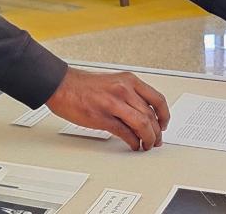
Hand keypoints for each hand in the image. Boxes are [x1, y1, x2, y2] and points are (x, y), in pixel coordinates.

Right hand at [46, 67, 169, 150]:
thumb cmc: (83, 85)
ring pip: (142, 125)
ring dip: (147, 139)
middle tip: (156, 140)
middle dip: (156, 132)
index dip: (165, 115)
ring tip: (146, 145)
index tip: (164, 124)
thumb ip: (129, 95)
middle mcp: (123, 90)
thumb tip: (142, 113)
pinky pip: (125, 133)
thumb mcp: (112, 82)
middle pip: (151, 116)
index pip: (157, 99)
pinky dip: (132, 142)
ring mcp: (113, 104)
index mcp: (128, 80)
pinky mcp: (102, 117)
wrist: (60, 85)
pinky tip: (133, 144)